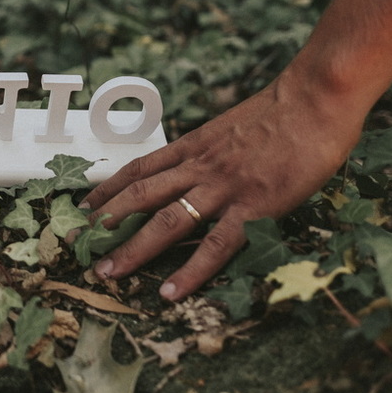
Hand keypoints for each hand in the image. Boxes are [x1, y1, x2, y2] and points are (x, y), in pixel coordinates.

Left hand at [80, 71, 361, 300]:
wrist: (314, 100)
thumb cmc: (282, 112)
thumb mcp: (232, 127)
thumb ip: (212, 149)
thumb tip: (198, 164)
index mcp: (194, 146)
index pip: (139, 169)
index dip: (109, 189)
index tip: (85, 206)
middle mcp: (199, 167)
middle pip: (140, 195)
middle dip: (105, 221)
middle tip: (77, 243)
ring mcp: (223, 187)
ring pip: (166, 221)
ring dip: (133, 249)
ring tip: (108, 272)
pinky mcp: (253, 207)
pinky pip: (216, 245)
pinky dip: (190, 271)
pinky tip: (170, 292)